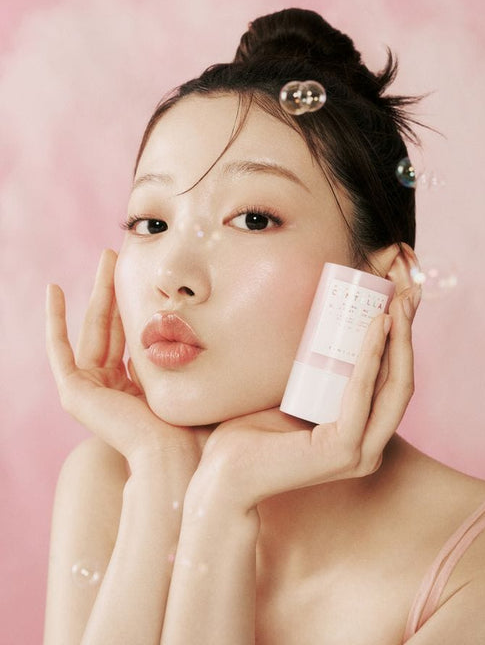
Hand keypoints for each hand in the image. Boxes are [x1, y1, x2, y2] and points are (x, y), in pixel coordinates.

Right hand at [46, 250, 210, 470]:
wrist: (175, 455)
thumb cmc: (191, 427)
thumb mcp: (187, 379)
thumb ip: (183, 354)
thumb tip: (205, 323)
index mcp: (134, 390)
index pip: (131, 335)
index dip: (133, 304)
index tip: (140, 276)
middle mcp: (109, 389)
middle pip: (110, 326)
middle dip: (114, 289)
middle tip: (118, 256)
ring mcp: (89, 391)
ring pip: (92, 327)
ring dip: (97, 291)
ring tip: (105, 259)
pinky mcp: (73, 392)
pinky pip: (59, 348)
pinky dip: (54, 319)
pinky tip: (54, 290)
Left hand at [190, 286, 419, 510]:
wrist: (222, 469)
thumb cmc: (252, 428)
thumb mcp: (294, 390)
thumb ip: (313, 371)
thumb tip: (320, 322)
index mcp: (362, 436)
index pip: (393, 383)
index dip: (403, 341)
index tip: (402, 300)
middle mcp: (369, 448)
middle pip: (401, 382)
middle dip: (409, 334)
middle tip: (409, 293)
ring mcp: (360, 453)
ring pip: (393, 388)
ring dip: (399, 340)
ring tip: (397, 303)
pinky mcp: (342, 451)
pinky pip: (362, 396)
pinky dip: (371, 359)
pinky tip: (377, 327)